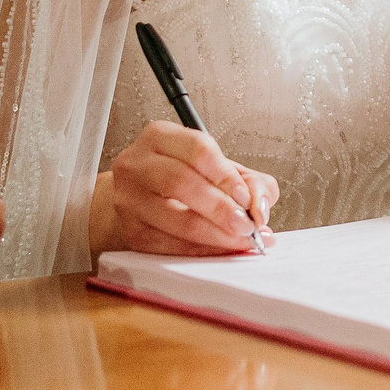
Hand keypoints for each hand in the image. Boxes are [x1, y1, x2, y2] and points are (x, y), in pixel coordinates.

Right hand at [90, 121, 276, 255]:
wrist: (140, 197)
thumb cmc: (181, 178)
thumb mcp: (215, 167)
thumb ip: (248, 180)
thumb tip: (261, 205)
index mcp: (160, 137)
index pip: (198, 150)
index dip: (227, 176)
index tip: (248, 198)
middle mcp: (137, 164)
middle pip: (182, 183)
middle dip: (222, 208)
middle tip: (248, 224)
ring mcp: (129, 199)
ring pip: (177, 219)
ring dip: (216, 235)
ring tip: (240, 239)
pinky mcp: (131, 231)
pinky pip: (169, 246)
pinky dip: (201, 251)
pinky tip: (220, 249)